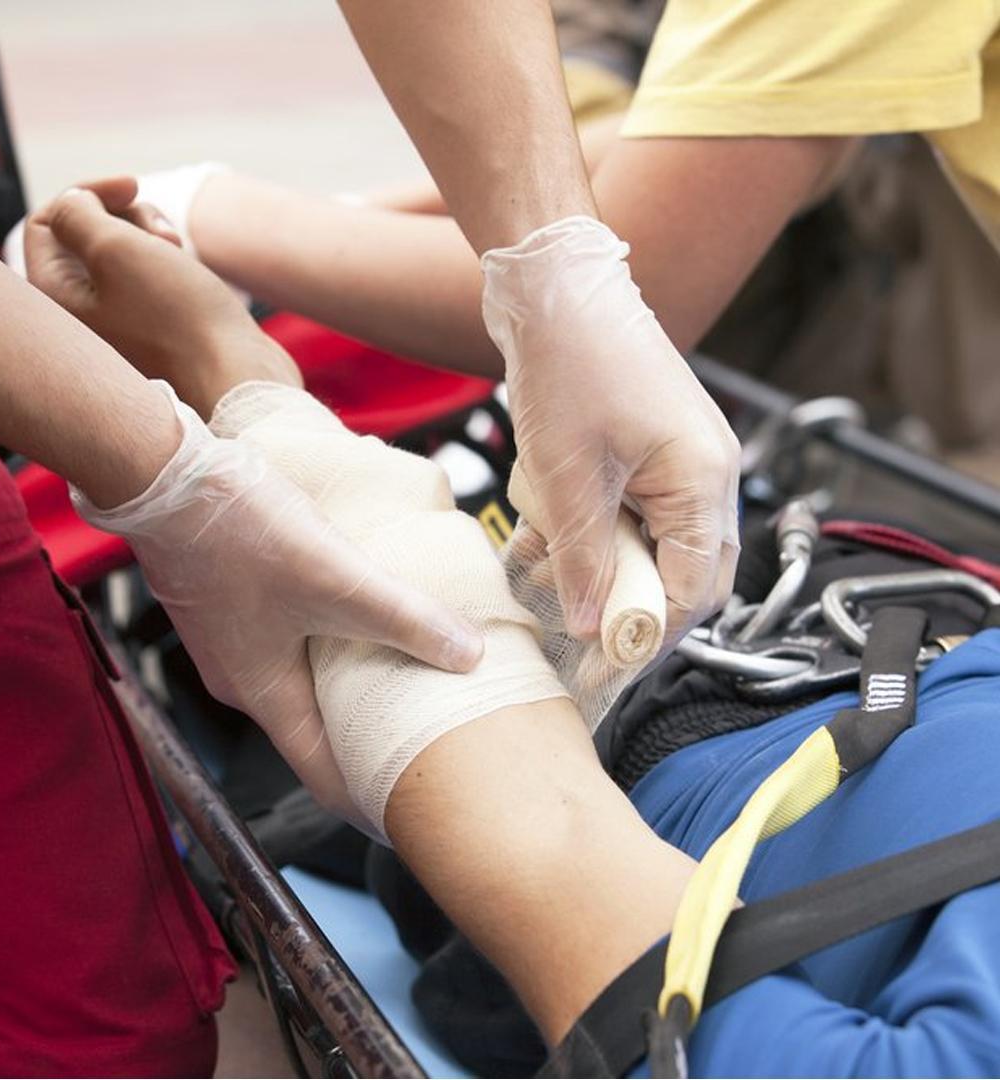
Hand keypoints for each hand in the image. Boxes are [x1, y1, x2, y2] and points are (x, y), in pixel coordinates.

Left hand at [24, 179, 296, 416]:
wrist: (235, 372)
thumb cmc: (177, 316)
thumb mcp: (115, 248)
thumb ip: (78, 213)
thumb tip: (75, 205)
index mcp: (56, 298)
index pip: (46, 223)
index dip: (87, 194)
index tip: (132, 187)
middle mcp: (80, 314)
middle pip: (85, 235)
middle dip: (125, 217)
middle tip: (162, 232)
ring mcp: (118, 323)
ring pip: (122, 253)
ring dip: (151, 236)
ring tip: (180, 251)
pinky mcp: (154, 329)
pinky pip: (149, 277)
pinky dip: (168, 262)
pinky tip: (192, 271)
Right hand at [74, 385, 483, 827]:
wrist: (165, 475)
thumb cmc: (239, 533)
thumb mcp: (337, 579)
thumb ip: (405, 618)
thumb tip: (469, 655)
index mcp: (264, 693)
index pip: (324, 773)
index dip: (369, 796)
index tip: (411, 810)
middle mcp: (243, 677)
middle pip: (316, 729)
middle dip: (366, 739)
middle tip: (423, 740)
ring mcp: (234, 640)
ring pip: (303, 681)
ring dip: (349, 686)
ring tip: (402, 681)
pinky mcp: (234, 602)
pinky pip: (290, 642)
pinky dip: (327, 646)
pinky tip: (357, 621)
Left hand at [482, 216, 739, 644]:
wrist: (558, 290)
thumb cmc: (572, 365)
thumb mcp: (568, 478)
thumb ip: (584, 559)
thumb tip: (593, 625)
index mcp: (704, 483)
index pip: (691, 591)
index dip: (646, 637)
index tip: (602, 668)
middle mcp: (705, 476)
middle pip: (683, 575)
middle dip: (630, 610)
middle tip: (580, 639)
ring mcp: (680, 463)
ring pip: (653, 547)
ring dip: (605, 571)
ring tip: (551, 581)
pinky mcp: (649, 453)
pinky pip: (632, 514)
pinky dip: (594, 536)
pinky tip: (545, 541)